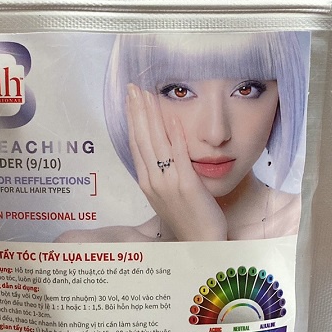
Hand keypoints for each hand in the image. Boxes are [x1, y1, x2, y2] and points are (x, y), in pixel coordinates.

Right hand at [126, 84, 226, 240]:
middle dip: (137, 111)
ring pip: (155, 143)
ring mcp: (168, 183)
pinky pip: (178, 155)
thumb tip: (161, 153)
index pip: (136, 145)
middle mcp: (153, 181)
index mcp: (147, 183)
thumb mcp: (168, 196)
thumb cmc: (188, 220)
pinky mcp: (186, 185)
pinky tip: (172, 117)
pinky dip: (174, 135)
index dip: (133, 120)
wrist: (200, 243)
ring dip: (151, 115)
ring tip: (147, 94)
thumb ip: (163, 174)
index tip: (131, 100)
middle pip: (141, 139)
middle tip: (133, 87)